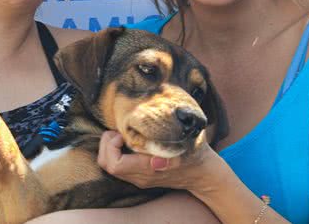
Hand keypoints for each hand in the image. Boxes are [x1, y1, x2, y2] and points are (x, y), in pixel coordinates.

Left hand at [97, 130, 217, 192]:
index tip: (122, 132)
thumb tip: (156, 162)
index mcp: (148, 170)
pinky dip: (116, 150)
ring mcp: (139, 177)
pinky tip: (128, 138)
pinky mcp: (140, 174)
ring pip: (110, 165)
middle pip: (107, 165)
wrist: (203, 173)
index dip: (111, 147)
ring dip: (110, 147)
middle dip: (106, 145)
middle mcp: (140, 177)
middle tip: (118, 131)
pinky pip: (118, 164)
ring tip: (123, 133)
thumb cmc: (195, 155)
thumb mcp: (188, 149)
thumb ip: (173, 155)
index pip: (114, 164)